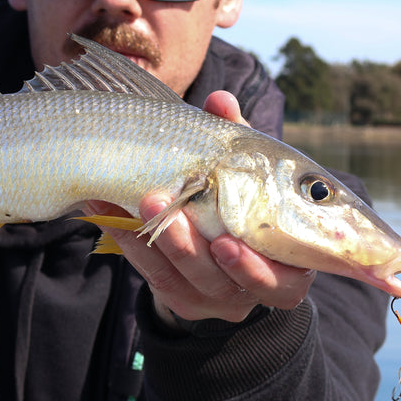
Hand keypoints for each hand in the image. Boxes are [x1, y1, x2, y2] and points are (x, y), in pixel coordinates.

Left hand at [88, 91, 316, 327]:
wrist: (219, 244)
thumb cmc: (244, 196)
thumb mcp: (246, 170)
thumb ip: (237, 139)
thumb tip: (220, 101)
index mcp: (291, 263)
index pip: (287, 279)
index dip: (260, 267)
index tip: (227, 241)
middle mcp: (259, 288)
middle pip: (228, 281)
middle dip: (192, 246)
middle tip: (165, 207)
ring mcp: (219, 299)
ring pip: (189, 279)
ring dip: (161, 239)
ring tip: (142, 201)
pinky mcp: (183, 299)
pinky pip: (155, 274)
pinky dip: (131, 239)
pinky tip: (108, 208)